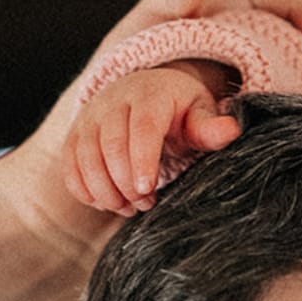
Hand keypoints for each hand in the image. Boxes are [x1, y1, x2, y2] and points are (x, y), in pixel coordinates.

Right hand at [65, 64, 240, 213]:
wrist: (145, 92)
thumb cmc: (178, 110)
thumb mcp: (199, 113)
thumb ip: (210, 127)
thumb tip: (231, 131)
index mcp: (148, 95)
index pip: (142, 127)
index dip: (142, 160)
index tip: (149, 190)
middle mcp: (112, 102)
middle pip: (110, 145)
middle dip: (126, 183)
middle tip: (147, 204)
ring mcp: (89, 118)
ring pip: (85, 158)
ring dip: (106, 191)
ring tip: (130, 207)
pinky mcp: (74, 136)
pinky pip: (70, 167)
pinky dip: (85, 191)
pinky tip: (108, 203)